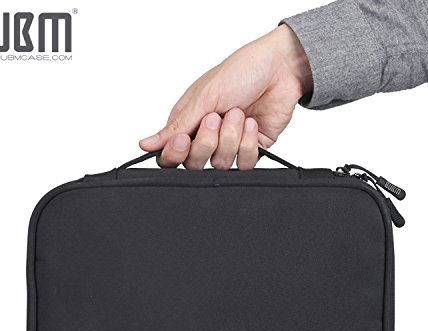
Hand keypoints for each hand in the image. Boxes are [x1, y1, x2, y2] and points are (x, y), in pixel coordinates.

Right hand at [139, 24, 311, 169]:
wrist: (281, 68)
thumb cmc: (241, 72)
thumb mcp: (203, 98)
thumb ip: (175, 127)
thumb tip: (145, 144)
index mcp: (188, 123)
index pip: (170, 156)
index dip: (175, 155)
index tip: (185, 139)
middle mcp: (206, 137)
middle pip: (194, 164)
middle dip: (207, 142)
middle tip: (216, 117)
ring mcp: (228, 145)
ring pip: (220, 164)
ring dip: (231, 137)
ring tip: (239, 113)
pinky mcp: (250, 151)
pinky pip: (243, 164)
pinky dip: (248, 143)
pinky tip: (252, 123)